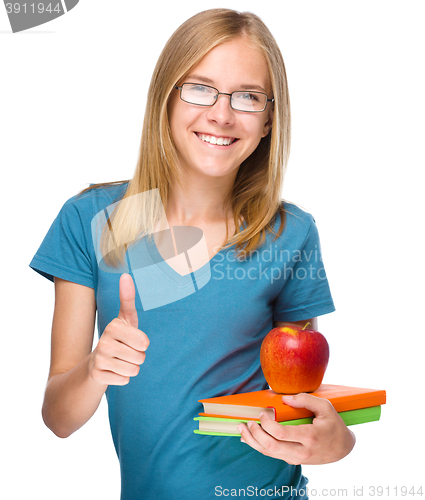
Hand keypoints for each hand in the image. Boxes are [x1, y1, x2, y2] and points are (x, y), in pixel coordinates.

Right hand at [90, 273, 149, 385]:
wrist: (95, 363)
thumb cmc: (118, 338)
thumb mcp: (125, 318)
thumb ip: (127, 298)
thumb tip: (125, 275)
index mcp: (114, 326)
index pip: (144, 342)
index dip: (142, 344)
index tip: (131, 340)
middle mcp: (104, 341)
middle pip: (140, 357)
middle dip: (138, 357)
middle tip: (126, 352)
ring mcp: (99, 359)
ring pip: (134, 370)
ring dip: (130, 368)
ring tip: (120, 361)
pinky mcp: (97, 375)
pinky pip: (125, 380)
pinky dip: (122, 379)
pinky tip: (113, 371)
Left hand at [237, 393, 355, 464]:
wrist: (343, 448)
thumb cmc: (334, 425)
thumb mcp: (325, 407)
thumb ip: (305, 400)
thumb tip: (285, 398)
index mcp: (309, 437)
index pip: (280, 434)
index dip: (267, 423)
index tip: (263, 413)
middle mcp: (301, 451)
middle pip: (271, 447)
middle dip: (255, 434)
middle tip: (247, 422)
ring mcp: (296, 458)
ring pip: (269, 453)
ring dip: (252, 441)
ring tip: (241, 429)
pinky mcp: (293, 460)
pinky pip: (272, 455)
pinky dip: (258, 446)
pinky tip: (249, 438)